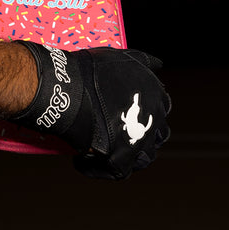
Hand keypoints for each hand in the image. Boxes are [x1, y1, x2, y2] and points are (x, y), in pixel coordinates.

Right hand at [9, 41, 170, 179]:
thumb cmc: (91, 71)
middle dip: (139, 137)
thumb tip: (159, 64)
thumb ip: (144, 61)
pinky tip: (84, 160)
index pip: (161, 111)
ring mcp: (139, 142)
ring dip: (126, 155)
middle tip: (116, 133)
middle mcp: (153, 121)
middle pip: (156, 136)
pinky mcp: (121, 159)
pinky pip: (118, 172)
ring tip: (104, 150)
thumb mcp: (123, 57)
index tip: (127, 115)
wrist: (67, 88)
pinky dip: (101, 168)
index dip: (145, 115)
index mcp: (156, 97)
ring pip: (143, 158)